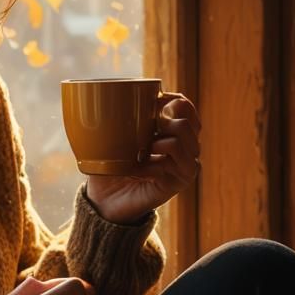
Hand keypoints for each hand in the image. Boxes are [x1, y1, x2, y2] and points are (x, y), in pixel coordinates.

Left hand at [85, 91, 201, 223]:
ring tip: (142, 151)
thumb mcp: (112, 137)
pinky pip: (174, 162)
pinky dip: (153, 162)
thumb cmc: (108, 166)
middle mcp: (184, 146)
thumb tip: (107, 94)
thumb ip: (118, 117)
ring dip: (159, 141)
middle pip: (189, 121)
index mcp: (170, 131)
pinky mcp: (180, 181)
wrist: (105, 200)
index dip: (173, 100)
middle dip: (165, 119)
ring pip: (184, 138)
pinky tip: (138, 169)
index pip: (186, 107)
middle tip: (145, 132)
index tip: (154, 100)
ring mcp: (185, 164)